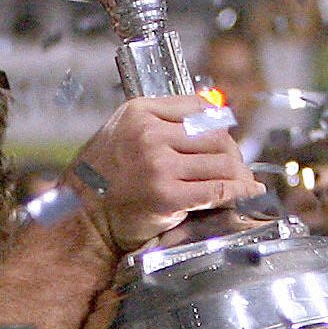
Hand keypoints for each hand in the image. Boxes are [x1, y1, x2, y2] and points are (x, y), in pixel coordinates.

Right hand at [68, 96, 264, 255]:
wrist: (80, 220)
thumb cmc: (100, 181)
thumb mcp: (121, 134)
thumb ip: (158, 123)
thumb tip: (212, 119)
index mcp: (138, 112)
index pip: (199, 108)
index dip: (219, 124)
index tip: (226, 136)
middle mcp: (148, 135)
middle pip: (215, 135)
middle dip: (232, 152)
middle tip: (235, 166)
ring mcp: (157, 166)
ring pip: (221, 162)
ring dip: (237, 174)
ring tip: (240, 181)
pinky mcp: (167, 196)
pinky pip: (217, 189)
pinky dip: (238, 191)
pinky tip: (246, 192)